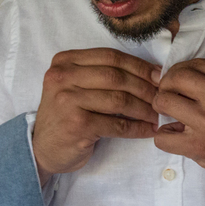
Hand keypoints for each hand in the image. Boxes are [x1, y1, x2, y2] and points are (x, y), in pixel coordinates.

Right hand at [32, 48, 159, 184]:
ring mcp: (68, 101)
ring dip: (144, 108)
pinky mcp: (77, 125)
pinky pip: (117, 124)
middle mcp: (63, 77)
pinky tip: (148, 130)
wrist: (42, 148)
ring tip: (158, 114)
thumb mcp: (76, 86)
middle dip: (145, 86)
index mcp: (65, 61)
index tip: (159, 75)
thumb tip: (152, 71)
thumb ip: (102, 74)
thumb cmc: (67, 115)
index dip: (139, 65)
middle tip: (162, 96)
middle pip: (116, 76)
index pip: (110, 56)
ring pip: (119, 99)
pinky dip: (137, 128)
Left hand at [152, 59, 204, 195]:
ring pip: (163, 101)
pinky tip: (176, 138)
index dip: (180, 72)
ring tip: (170, 116)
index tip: (178, 82)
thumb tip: (182, 77)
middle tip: (168, 96)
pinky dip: (165, 137)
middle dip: (166, 86)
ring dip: (162, 108)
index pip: (194, 64)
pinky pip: (162, 136)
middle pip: (175, 77)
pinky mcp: (199, 145)